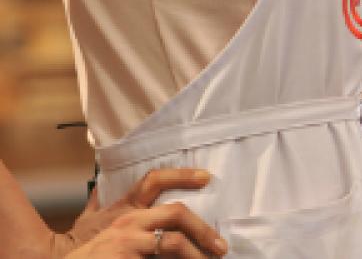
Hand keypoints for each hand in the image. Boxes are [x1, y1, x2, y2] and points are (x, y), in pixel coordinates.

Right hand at [54, 169, 224, 257]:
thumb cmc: (77, 248)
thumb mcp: (87, 221)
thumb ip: (98, 203)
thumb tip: (101, 185)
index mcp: (125, 209)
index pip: (155, 180)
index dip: (183, 175)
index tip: (208, 176)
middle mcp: (128, 222)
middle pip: (176, 213)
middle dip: (203, 229)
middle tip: (220, 247)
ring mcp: (127, 243)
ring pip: (172, 242)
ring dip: (196, 254)